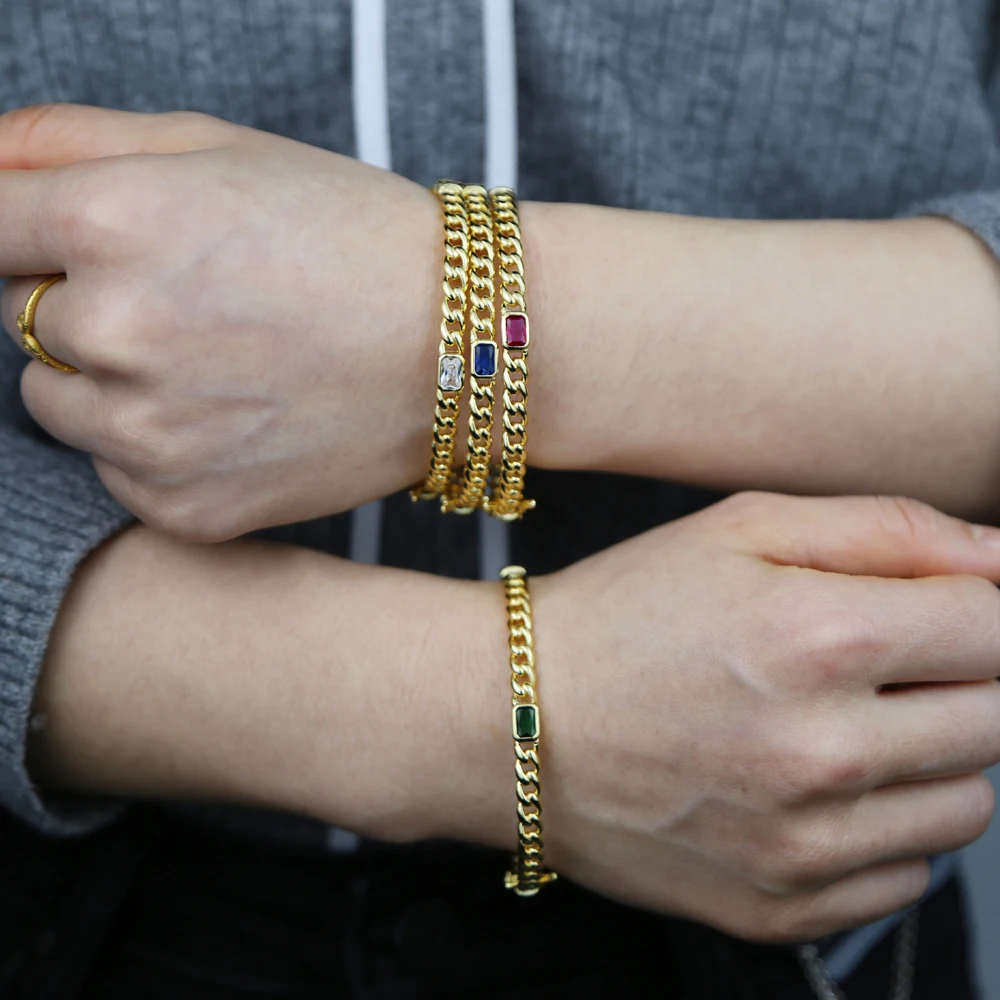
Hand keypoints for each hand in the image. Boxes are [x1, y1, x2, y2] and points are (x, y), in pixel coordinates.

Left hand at [0, 104, 441, 539]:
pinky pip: (116, 468)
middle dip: (83, 303)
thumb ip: (68, 139)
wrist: (460, 348)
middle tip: (192, 301)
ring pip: (58, 400)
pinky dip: (156, 445)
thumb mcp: (218, 147)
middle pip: (20, 318)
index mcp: (115, 219)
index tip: (80, 244)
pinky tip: (235, 418)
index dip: (32, 232)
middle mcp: (119, 332)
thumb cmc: (348, 236)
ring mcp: (150, 434)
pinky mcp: (183, 506)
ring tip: (215, 363)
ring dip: (110, 380)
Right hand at [453, 493, 999, 941]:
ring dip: (928, 756)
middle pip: (998, 718)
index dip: (975, 608)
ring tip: (838, 722)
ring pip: (968, 805)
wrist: (513, 720)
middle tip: (872, 660)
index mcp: (821, 638)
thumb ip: (888, 529)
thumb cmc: (620, 614)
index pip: (998, 628)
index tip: (934, 610)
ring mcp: (804, 845)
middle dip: (957, 678)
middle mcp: (824, 754)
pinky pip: (905, 874)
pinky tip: (808, 784)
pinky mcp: (782, 907)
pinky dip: (881, 827)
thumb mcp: (739, 529)